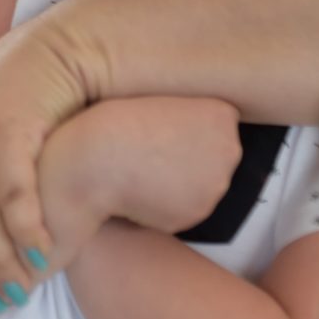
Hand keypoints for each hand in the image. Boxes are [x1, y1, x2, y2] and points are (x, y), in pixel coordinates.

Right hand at [38, 97, 241, 259]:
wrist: (90, 161)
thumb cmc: (112, 126)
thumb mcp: (156, 103)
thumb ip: (185, 120)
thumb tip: (192, 141)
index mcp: (221, 115)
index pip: (216, 125)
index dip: (184, 129)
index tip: (158, 129)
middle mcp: (228, 150)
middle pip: (212, 158)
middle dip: (185, 160)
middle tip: (147, 152)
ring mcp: (215, 186)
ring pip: (198, 187)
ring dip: (174, 185)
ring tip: (138, 171)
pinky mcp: (194, 215)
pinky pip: (181, 211)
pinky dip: (162, 207)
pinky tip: (138, 193)